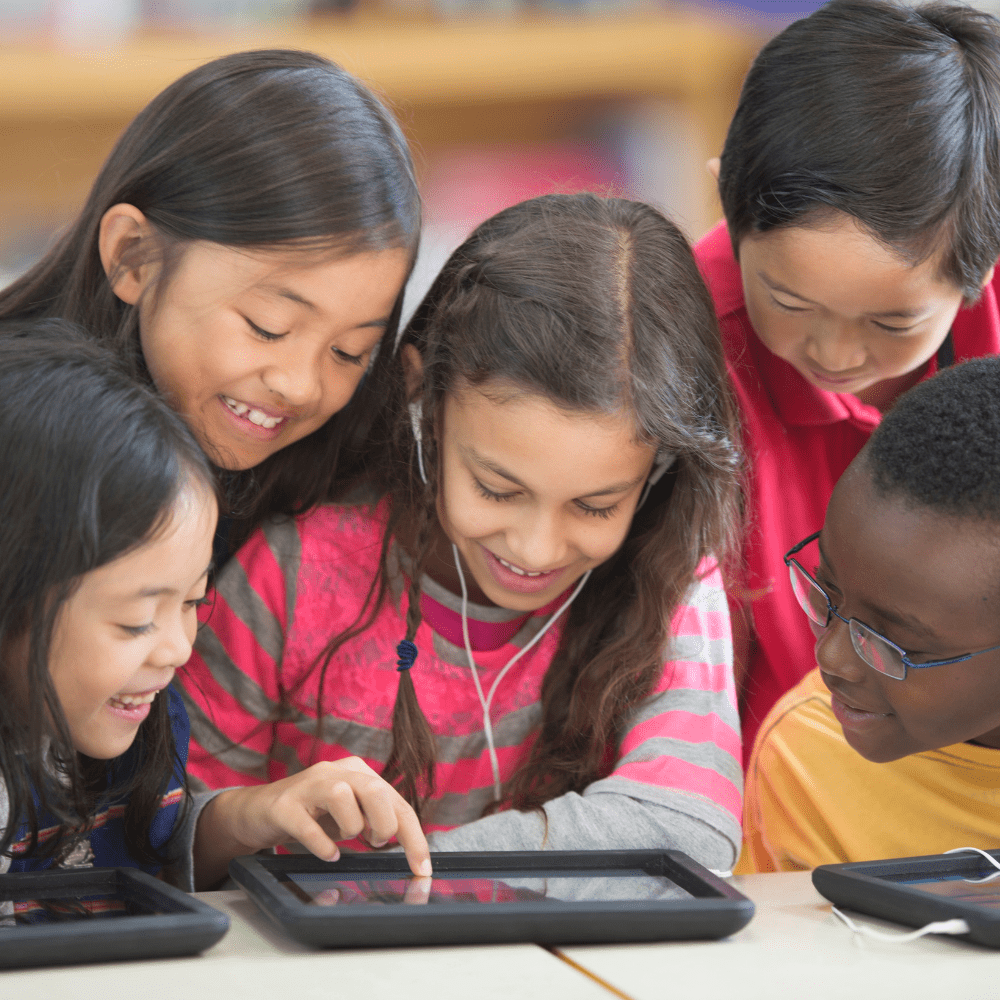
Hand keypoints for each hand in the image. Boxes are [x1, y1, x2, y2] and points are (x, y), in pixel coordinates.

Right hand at [193, 757, 431, 888]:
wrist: (257, 811)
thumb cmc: (311, 815)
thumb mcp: (349, 815)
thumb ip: (375, 821)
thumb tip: (409, 848)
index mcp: (358, 772)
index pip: (397, 801)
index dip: (414, 837)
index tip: (423, 868)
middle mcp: (335, 772)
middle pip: (374, 789)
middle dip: (384, 823)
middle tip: (375, 842)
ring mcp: (307, 786)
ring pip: (341, 795)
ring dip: (351, 826)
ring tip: (347, 840)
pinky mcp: (283, 805)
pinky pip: (306, 824)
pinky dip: (322, 844)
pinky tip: (329, 854)